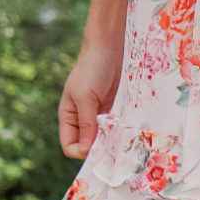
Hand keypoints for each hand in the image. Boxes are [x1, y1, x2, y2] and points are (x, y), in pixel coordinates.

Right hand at [59, 40, 121, 156]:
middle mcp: (83, 120)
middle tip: (114, 145)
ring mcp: (101, 117)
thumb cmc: (91, 69)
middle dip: (100, 148)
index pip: (70, 146)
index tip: (98, 148)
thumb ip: (86, 124)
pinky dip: (123, 132)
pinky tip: (130, 130)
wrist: (109, 48)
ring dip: (114, 141)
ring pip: (105, 139)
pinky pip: (118, 129)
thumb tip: (85, 151)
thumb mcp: (85, 97)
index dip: (81, 151)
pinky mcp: (115, 112)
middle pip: (89, 146)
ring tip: (123, 137)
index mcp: (69, 118)